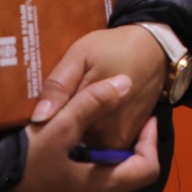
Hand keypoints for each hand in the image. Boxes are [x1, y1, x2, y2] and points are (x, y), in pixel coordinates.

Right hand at [14, 74, 160, 191]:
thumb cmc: (24, 160)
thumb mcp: (57, 127)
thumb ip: (92, 103)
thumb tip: (125, 83)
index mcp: (100, 186)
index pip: (146, 168)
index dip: (151, 142)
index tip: (145, 118)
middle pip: (129, 172)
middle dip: (132, 144)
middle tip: (124, 118)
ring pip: (109, 174)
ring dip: (112, 150)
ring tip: (103, 123)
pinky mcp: (63, 190)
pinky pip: (92, 176)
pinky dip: (95, 157)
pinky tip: (79, 137)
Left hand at [33, 25, 167, 152]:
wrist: (155, 49)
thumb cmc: (113, 48)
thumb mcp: (80, 56)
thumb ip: (59, 86)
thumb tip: (39, 118)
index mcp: (88, 120)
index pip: (53, 134)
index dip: (42, 125)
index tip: (36, 115)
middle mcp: (104, 140)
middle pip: (70, 140)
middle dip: (61, 126)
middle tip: (60, 102)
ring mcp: (118, 143)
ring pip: (84, 143)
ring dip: (77, 129)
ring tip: (76, 103)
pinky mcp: (126, 140)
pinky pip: (101, 142)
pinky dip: (93, 129)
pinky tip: (91, 111)